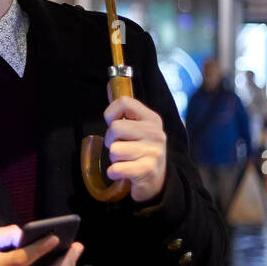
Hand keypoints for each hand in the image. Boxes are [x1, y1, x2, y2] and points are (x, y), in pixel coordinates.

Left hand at [103, 89, 167, 203]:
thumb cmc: (141, 151)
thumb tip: (109, 84)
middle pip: (115, 128)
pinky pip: (116, 168)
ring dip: (114, 159)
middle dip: (111, 141)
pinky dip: (114, 173)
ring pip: (114, 150)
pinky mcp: (147, 170)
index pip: (124, 102)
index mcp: (152, 119)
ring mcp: (153, 152)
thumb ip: (123, 108)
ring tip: (126, 161)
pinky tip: (123, 173)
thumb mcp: (136, 127)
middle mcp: (156, 133)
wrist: (157, 181)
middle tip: (120, 148)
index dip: (111, 114)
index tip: (115, 125)